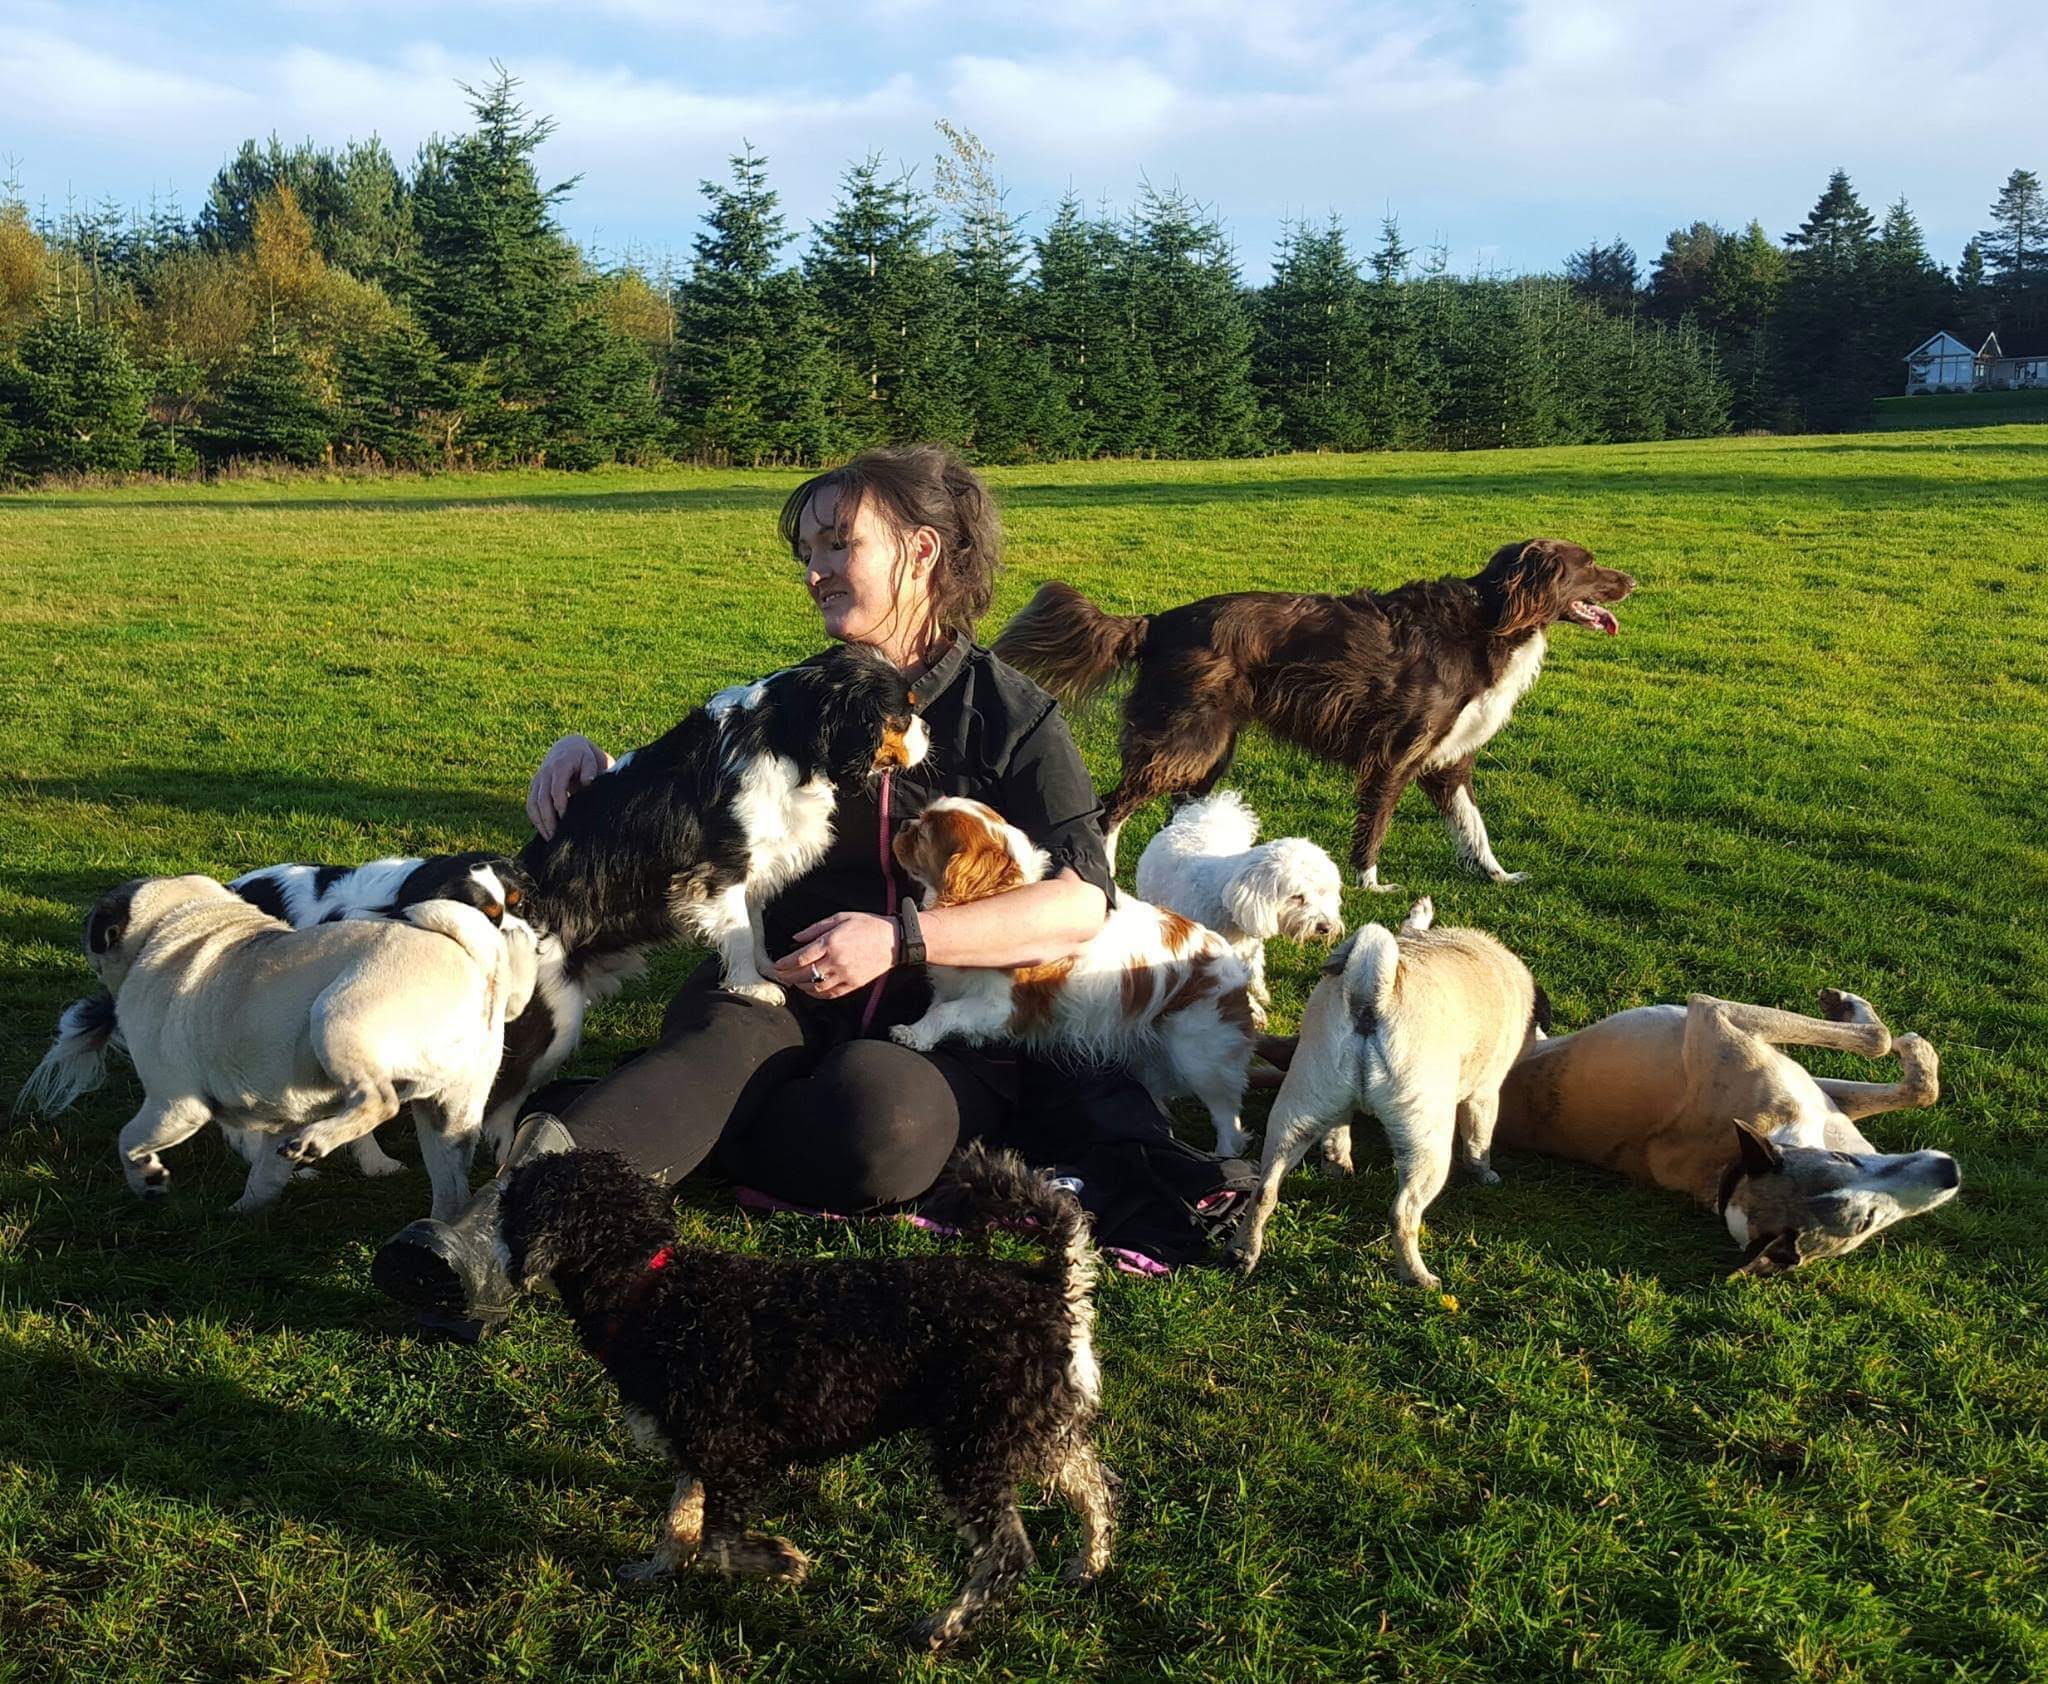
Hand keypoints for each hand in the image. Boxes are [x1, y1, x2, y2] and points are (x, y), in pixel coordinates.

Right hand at [527, 734, 614, 838]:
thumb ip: (591, 769)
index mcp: (560, 765)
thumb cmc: (585, 757)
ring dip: (540, 823)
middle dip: (549, 819)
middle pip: (542, 799)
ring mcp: (537, 780)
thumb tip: (588, 782)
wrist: (569, 747)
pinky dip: (536, 819)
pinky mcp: (534, 787)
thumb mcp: (592, 759)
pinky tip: (545, 832)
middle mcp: (545, 773)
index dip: (560, 805)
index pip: (556, 788)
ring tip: (550, 839)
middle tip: (557, 837)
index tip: (566, 818)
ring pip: (533, 804)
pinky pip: (530, 805)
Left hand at [773, 911, 898, 1000]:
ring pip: (815, 987)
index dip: (784, 964)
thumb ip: (815, 929)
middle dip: (788, 976)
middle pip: (803, 974)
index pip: (799, 958)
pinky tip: (811, 989)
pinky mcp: (853, 984)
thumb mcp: (840, 917)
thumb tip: (795, 939)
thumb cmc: (867, 925)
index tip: (777, 966)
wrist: (894, 940)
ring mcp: (845, 975)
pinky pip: (830, 994)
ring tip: (794, 982)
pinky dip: (816, 994)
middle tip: (780, 976)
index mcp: (831, 942)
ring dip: (800, 986)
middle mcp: (836, 961)